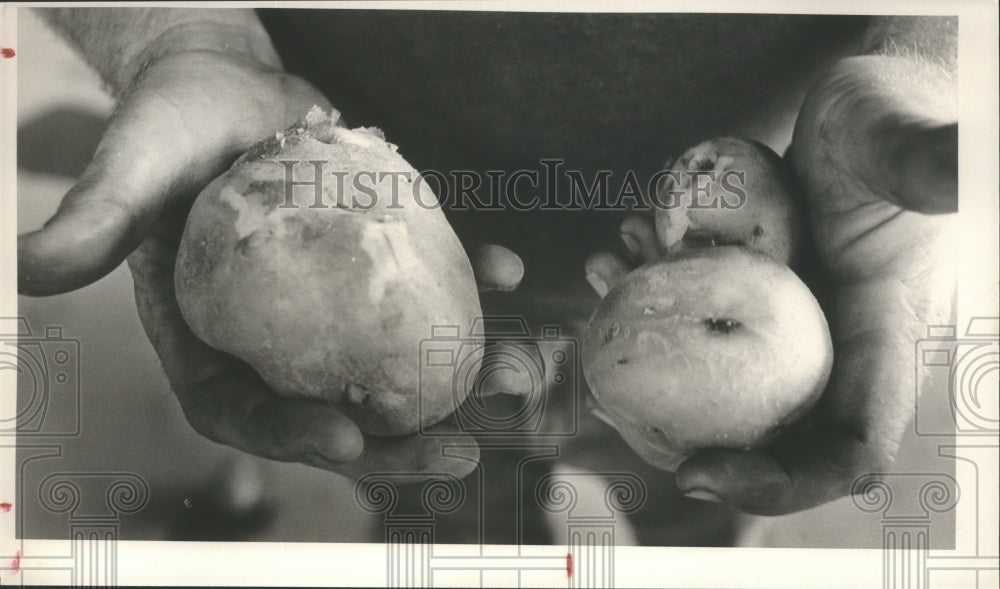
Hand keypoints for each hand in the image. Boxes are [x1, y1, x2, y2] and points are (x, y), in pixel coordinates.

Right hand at [19, 48, 526, 478]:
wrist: (228, 85)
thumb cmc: (170, 125)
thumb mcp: (130, 165)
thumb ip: (96, 217)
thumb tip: (33, 268)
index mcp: (210, 338)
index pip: (245, 410)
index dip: (293, 437)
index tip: (349, 440)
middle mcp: (276, 335)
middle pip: (338, 408)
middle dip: (401, 444)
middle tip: (460, 453)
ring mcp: (332, 304)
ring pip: (396, 361)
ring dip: (460, 377)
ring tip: (518, 372)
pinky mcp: (373, 264)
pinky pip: (423, 289)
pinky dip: (469, 286)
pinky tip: (509, 274)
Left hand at [586, 54, 956, 513]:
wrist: (859, 104)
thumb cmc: (890, 115)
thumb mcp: (898, 141)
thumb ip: (927, 164)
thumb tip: (968, 166)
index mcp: (882, 337)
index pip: (849, 447)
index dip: (784, 483)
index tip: (696, 473)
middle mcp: (831, 347)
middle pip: (764, 435)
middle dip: (681, 431)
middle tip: (602, 398)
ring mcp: (785, 323)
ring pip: (713, 377)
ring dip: (648, 354)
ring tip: (602, 282)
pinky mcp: (748, 292)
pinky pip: (692, 317)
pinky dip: (649, 298)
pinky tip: (616, 252)